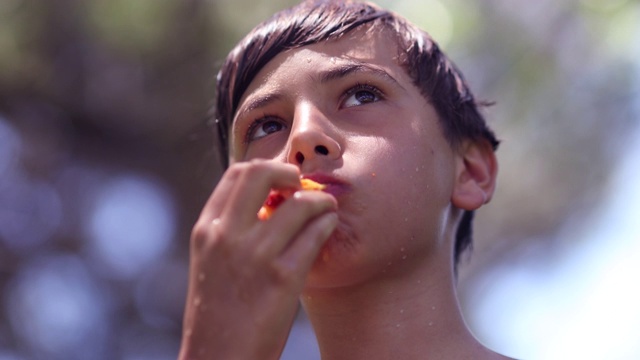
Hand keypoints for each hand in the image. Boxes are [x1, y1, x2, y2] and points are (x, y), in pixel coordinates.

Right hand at [179, 160, 337, 359]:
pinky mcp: (282, 277)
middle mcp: (227, 235)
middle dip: (290, 172)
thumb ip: (232, 229)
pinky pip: (315, 233)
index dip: (268, 168)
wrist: (218, 358)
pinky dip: (328, 223)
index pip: (237, 172)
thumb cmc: (220, 312)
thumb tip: (269, 201)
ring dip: (321, 200)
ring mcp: (255, 255)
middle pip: (263, 173)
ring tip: (327, 207)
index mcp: (207, 229)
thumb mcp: (212, 262)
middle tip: (303, 185)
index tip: (284, 180)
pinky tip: (329, 227)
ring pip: (299, 203)